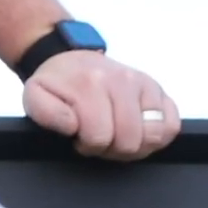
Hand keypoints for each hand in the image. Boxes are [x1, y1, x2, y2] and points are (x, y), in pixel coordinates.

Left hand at [23, 50, 179, 161]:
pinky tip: (136, 130)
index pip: (101, 138)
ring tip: (116, 134)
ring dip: (133, 144)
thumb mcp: (36, 97)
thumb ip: (47, 114)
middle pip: (130, 141)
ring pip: (154, 135)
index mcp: (92, 85)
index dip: (88, 146)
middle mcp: (123, 81)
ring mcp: (145, 84)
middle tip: (97, 137)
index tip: (79, 137)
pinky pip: (172, 124)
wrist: (72, 59)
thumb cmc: (57, 84)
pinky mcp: (158, 90)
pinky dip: (156, 134)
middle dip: (110, 148)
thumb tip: (72, 125)